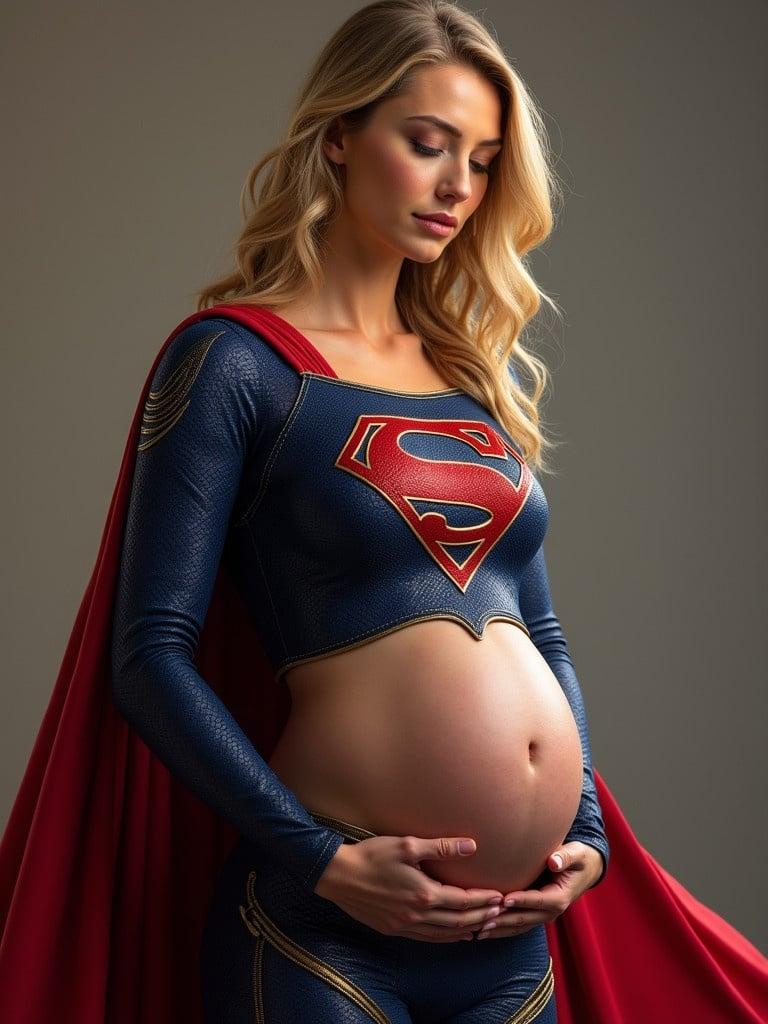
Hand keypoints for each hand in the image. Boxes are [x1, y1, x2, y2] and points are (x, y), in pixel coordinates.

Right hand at [314, 834, 506, 942]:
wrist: (338, 875)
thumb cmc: (372, 855)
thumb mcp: (408, 845)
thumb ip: (441, 847)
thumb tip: (471, 846)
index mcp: (424, 894)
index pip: (463, 902)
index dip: (484, 900)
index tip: (500, 897)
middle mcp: (417, 916)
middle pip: (458, 922)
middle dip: (481, 917)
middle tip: (499, 912)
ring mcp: (404, 926)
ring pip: (444, 935)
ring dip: (465, 931)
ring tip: (482, 926)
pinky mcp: (393, 930)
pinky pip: (426, 938)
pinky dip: (445, 938)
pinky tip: (452, 934)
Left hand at [474, 841, 603, 939]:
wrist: (585, 871)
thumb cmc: (579, 859)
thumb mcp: (577, 854)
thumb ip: (565, 857)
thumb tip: (553, 861)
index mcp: (560, 897)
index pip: (538, 900)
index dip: (522, 901)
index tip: (505, 900)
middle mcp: (551, 911)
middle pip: (525, 918)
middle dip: (504, 920)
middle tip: (483, 921)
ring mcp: (543, 916)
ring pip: (519, 926)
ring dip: (499, 929)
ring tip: (479, 931)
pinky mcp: (536, 915)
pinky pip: (518, 925)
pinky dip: (502, 929)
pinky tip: (484, 930)